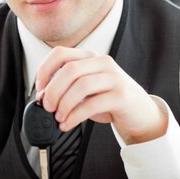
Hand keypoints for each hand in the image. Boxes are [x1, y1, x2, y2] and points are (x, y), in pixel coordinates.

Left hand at [36, 46, 167, 144]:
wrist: (139, 113)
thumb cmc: (109, 101)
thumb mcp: (85, 92)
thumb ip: (66, 90)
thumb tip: (43, 96)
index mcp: (90, 58)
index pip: (60, 54)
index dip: (45, 70)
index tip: (40, 89)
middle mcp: (102, 63)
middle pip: (69, 70)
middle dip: (53, 91)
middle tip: (47, 107)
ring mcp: (114, 78)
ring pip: (81, 85)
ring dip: (64, 104)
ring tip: (59, 117)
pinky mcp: (121, 96)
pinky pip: (93, 104)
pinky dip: (75, 116)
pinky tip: (68, 124)